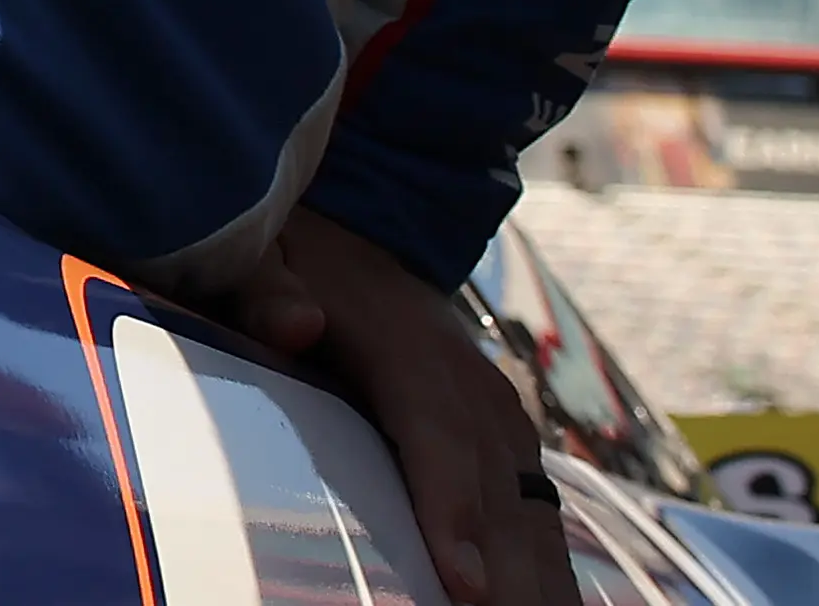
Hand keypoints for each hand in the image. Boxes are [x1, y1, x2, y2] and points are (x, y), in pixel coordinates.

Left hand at [228, 209, 561, 605]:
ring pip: (530, 514)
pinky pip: (540, 515)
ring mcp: (502, 420)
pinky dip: (551, 572)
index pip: (439, 432)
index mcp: (411, 348)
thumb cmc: (297, 268)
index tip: (466, 584)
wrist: (357, 245)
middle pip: (496, 493)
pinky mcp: (512, 445)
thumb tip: (296, 323)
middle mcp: (473, 388)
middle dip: (507, 577)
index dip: (453, 506)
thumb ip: (271, 292)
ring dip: (538, 584)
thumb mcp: (267, 261)